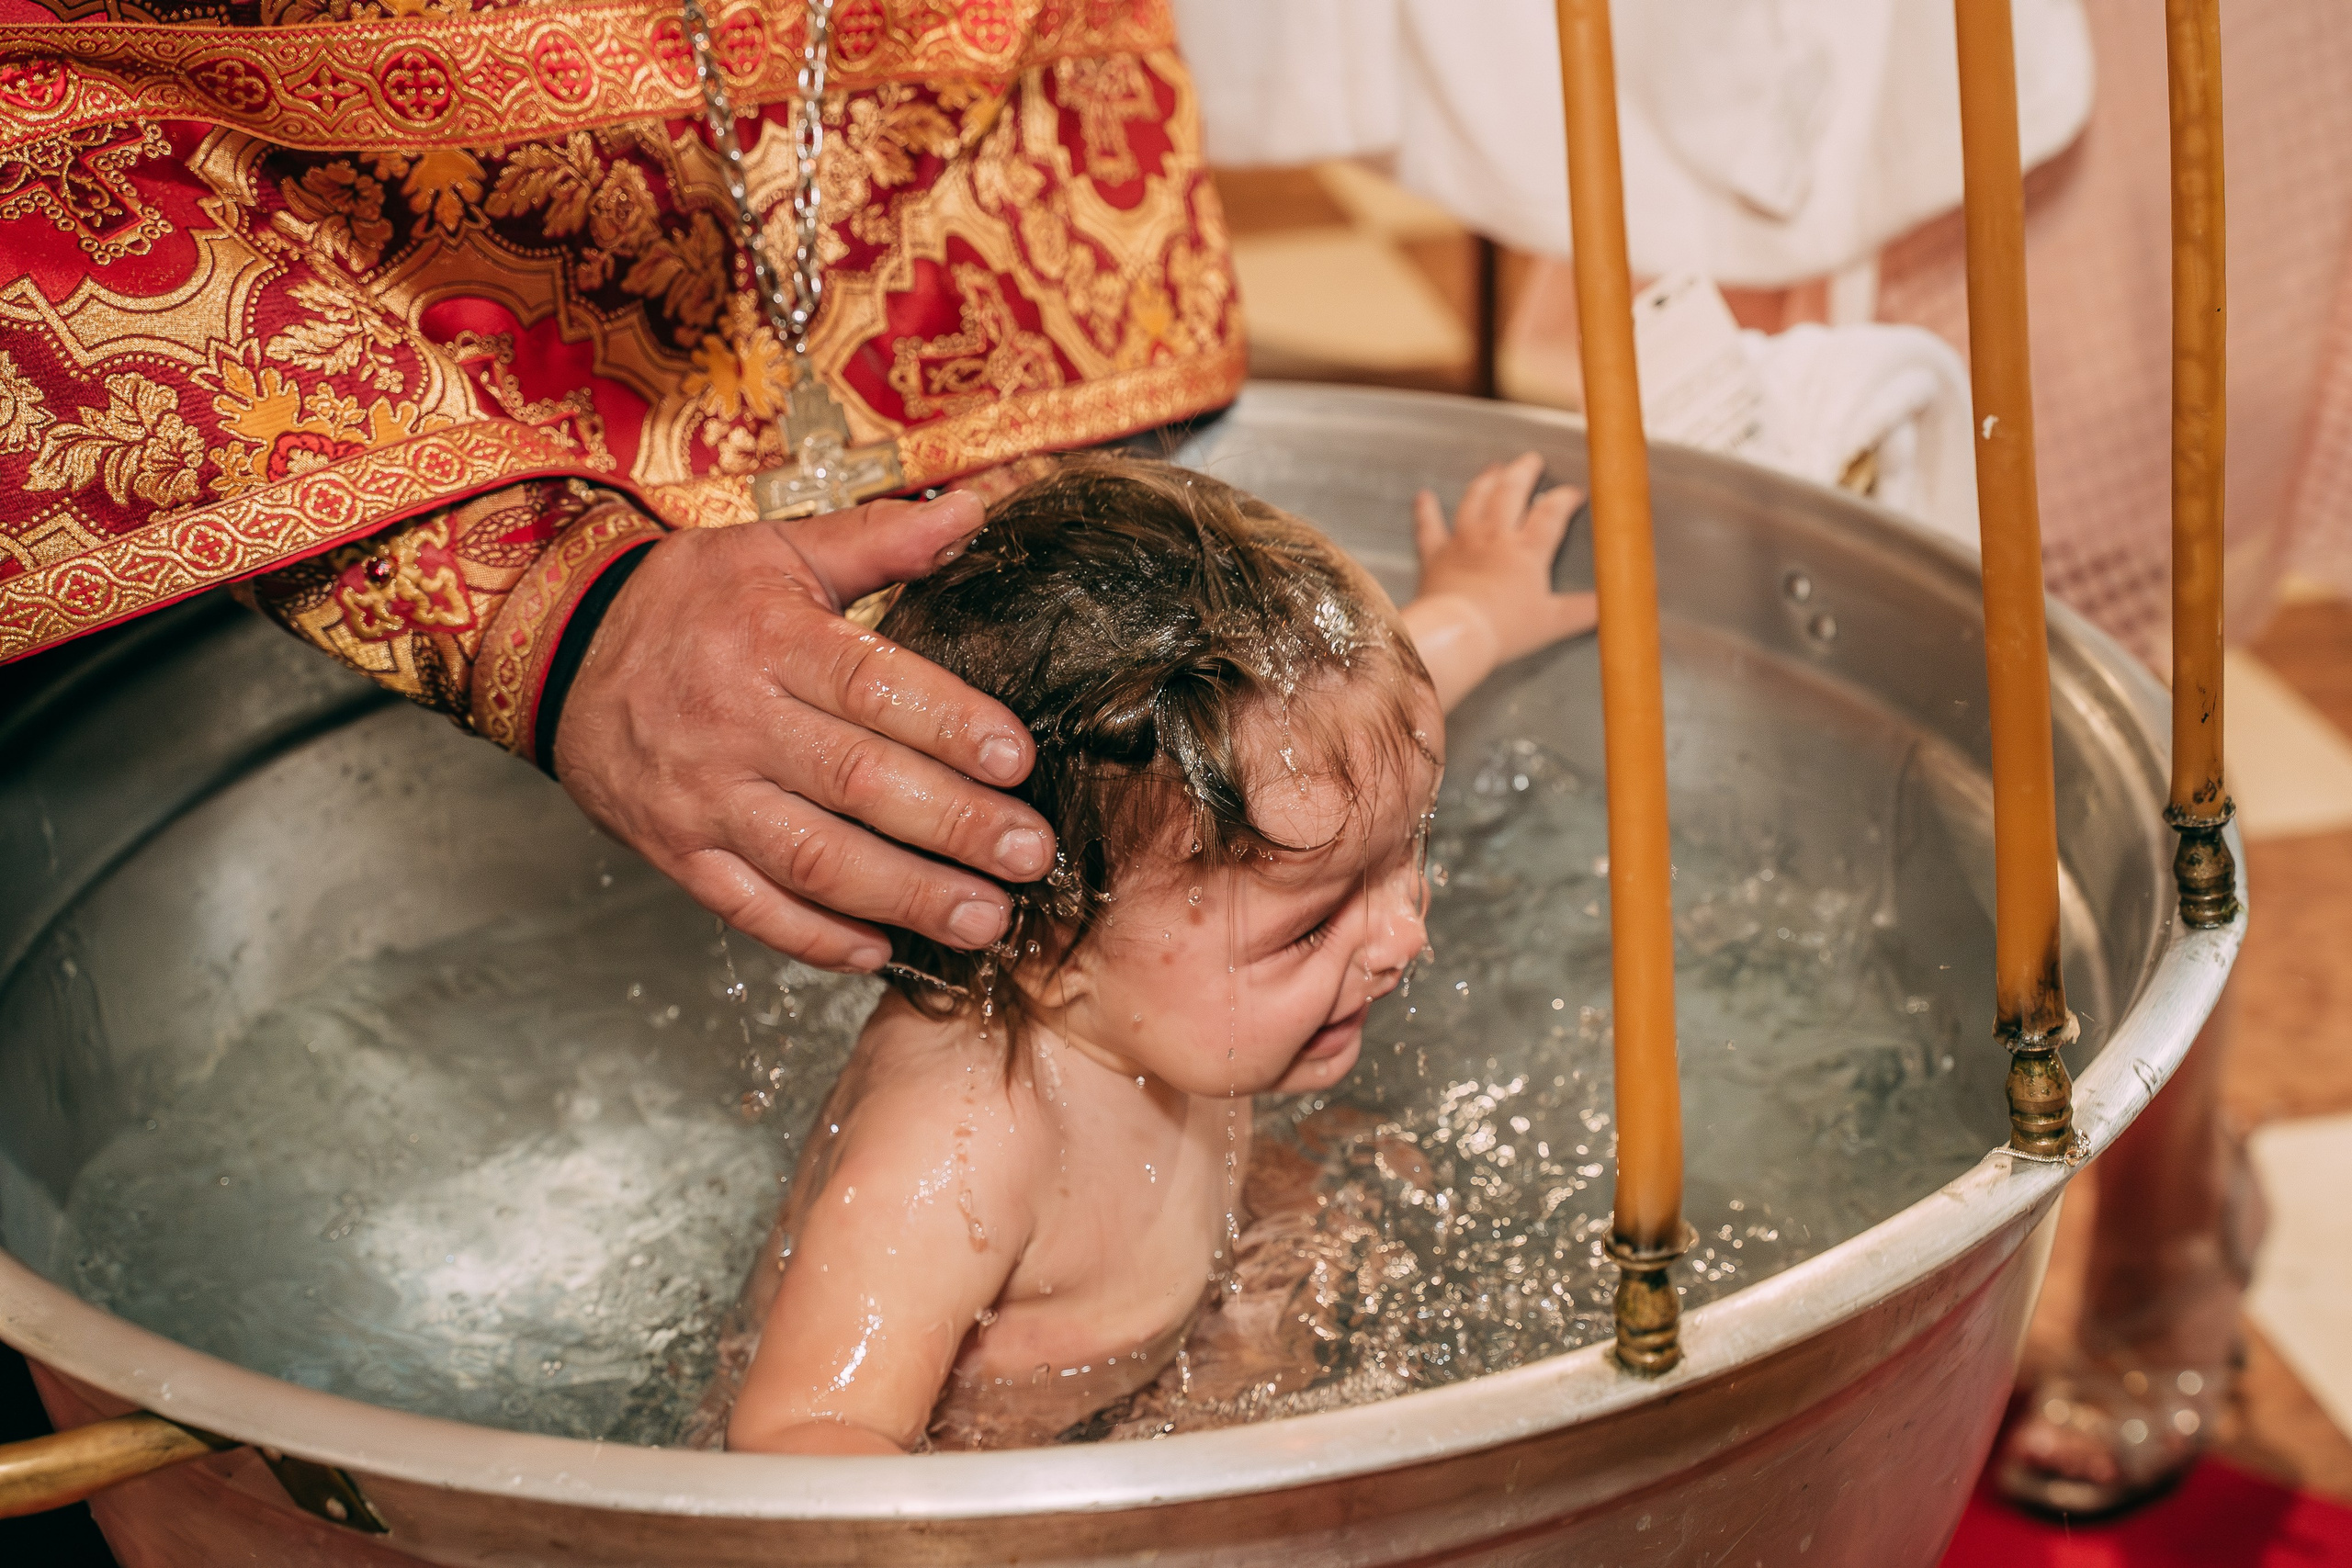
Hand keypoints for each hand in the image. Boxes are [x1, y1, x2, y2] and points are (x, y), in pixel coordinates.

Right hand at [552, 493, 1054, 971]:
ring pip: (814, 860)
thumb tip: (972, 512)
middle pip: (858, 784)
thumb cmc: (687, 603)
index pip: (872, 686)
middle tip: (1030, 855)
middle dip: (955, 826)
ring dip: (906, 897)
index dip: (951, 727)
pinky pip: (750, 909)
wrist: (556, 653)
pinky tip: (882, 952)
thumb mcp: (776, 551)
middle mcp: (734, 722)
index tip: (1018, 761)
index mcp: (768, 638)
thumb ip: (880, 540)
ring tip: (984, 919)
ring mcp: (701, 797)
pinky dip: (816, 939)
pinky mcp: (674, 852)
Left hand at [1401, 452, 1595, 711]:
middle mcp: (1495, 537)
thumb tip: (1609, 606)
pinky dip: (1426, 510)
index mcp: (1527, 550)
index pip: (1551, 513)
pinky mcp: (1436, 555)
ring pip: (1475, 500)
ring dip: (1486, 481)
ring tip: (1494, 468)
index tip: (1575, 492)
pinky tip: (1424, 496)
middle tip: (1531, 460)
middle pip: (1511, 492)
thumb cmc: (1504, 629)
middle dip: (1524, 472)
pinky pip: (1428, 527)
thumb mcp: (1553, 622)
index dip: (1565, 499)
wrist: (1456, 634)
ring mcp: (1463, 542)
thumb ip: (1583, 611)